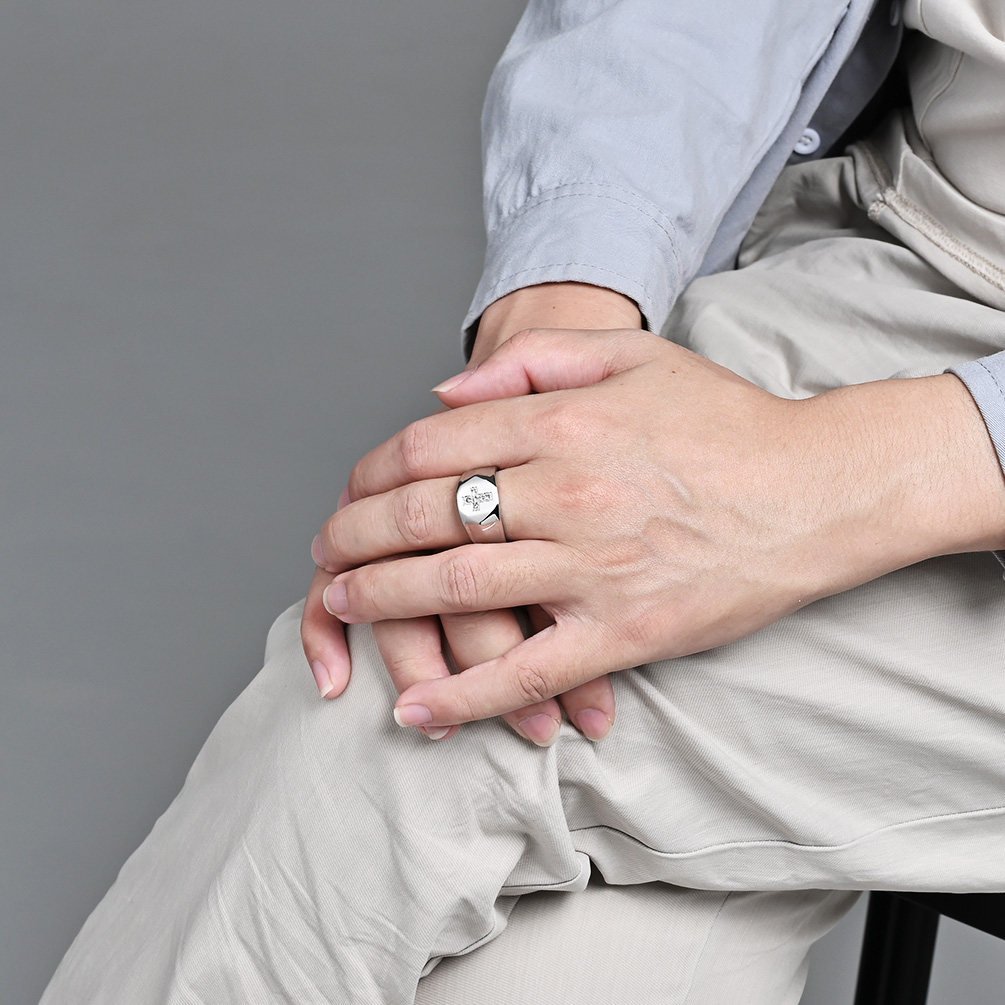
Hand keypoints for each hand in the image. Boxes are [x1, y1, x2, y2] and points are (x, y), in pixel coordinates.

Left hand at [311, 326, 999, 730]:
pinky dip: (461, 694)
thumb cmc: (726, 422)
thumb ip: (532, 359)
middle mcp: (564, 492)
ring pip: (454, 587)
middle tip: (324, 553)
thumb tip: (444, 393)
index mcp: (560, 422)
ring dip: (381, 601)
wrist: (816, 489)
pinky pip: (524, 671)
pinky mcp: (622, 632)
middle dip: (353, 536)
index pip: (428, 446)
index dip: (371, 473)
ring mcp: (590, 567)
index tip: (352, 493)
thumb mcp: (633, 354)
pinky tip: (415, 708)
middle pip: (421, 514)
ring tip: (341, 608)